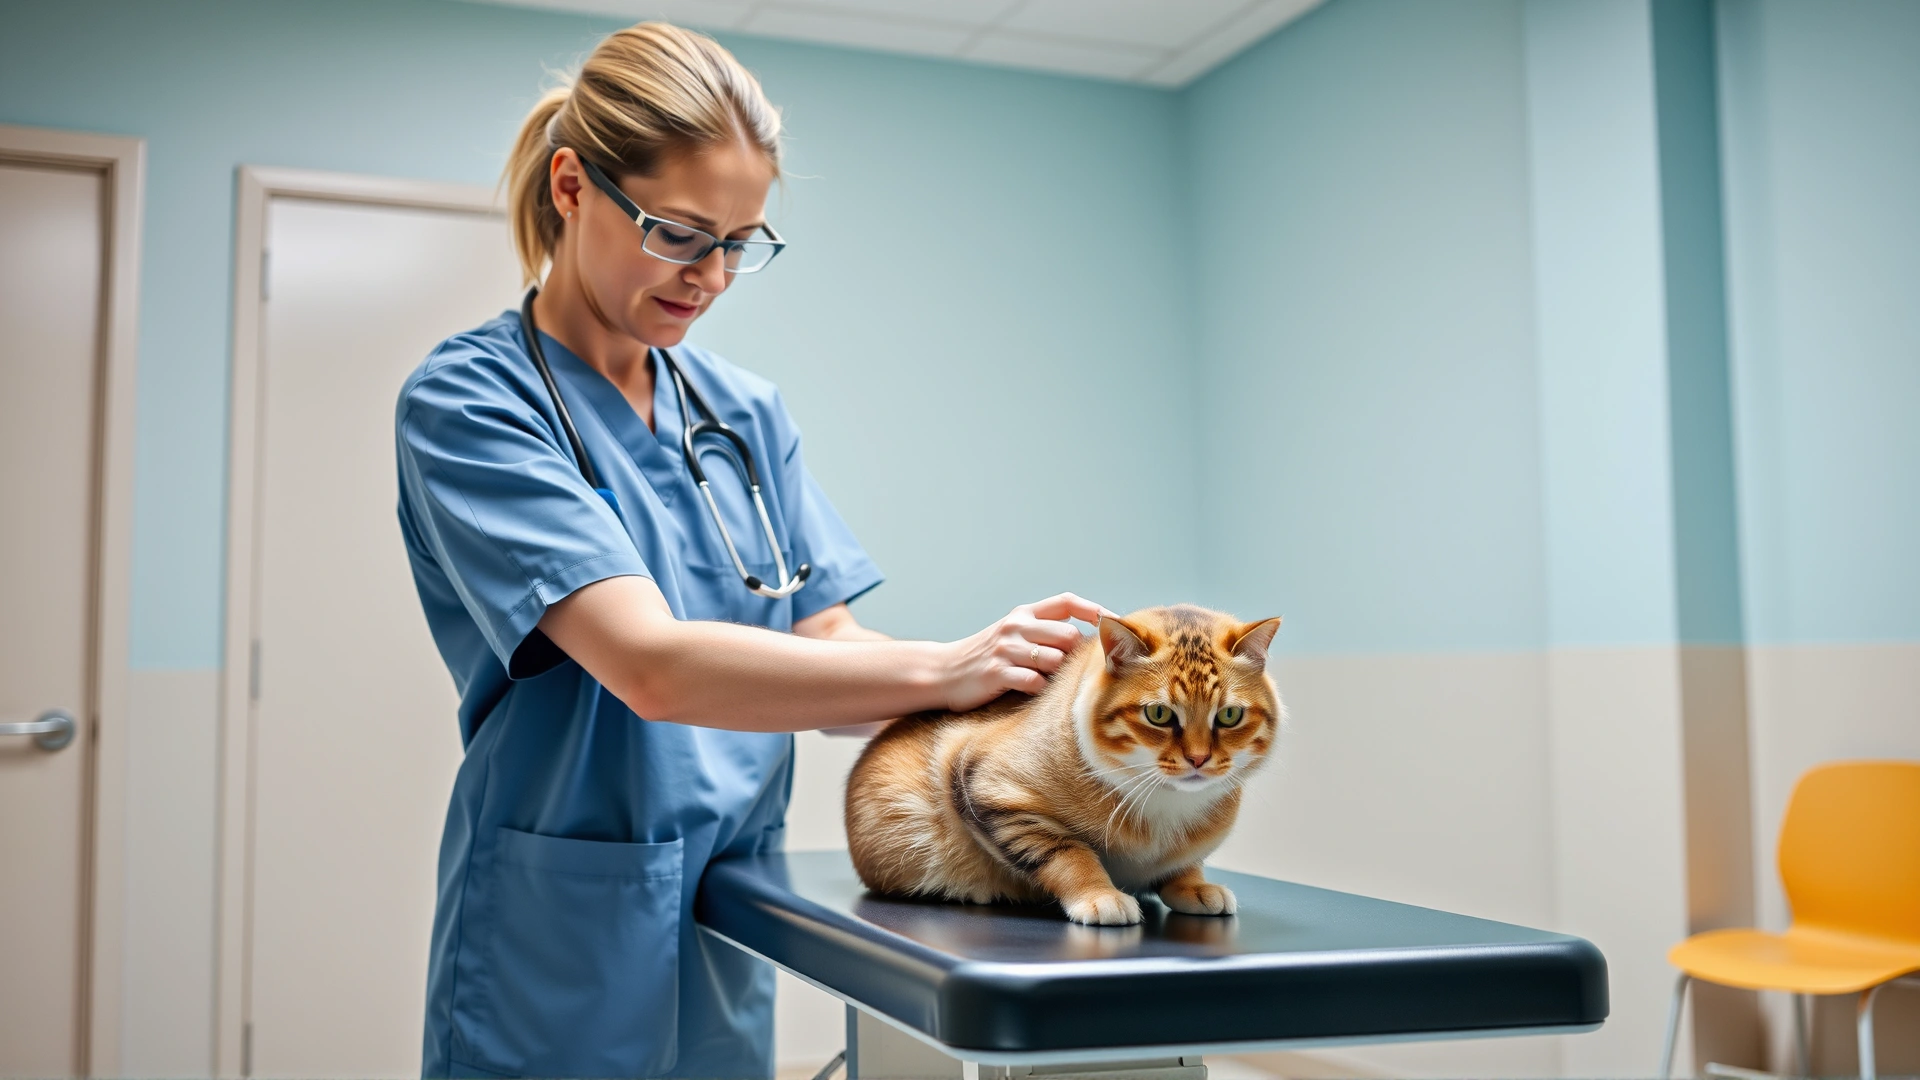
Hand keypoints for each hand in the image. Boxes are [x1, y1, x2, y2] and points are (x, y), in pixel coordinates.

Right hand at [939, 593, 1113, 711]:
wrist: (943, 672)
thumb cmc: (987, 657)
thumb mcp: (1013, 634)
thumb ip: (1045, 632)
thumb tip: (1088, 641)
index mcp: (1023, 614)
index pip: (1066, 602)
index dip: (1094, 610)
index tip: (1115, 623)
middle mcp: (1016, 627)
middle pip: (1067, 635)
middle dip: (1075, 655)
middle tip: (1071, 670)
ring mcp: (1005, 649)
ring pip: (1054, 660)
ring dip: (1057, 675)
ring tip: (1046, 681)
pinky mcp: (996, 673)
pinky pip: (1034, 682)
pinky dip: (1039, 689)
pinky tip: (1031, 691)